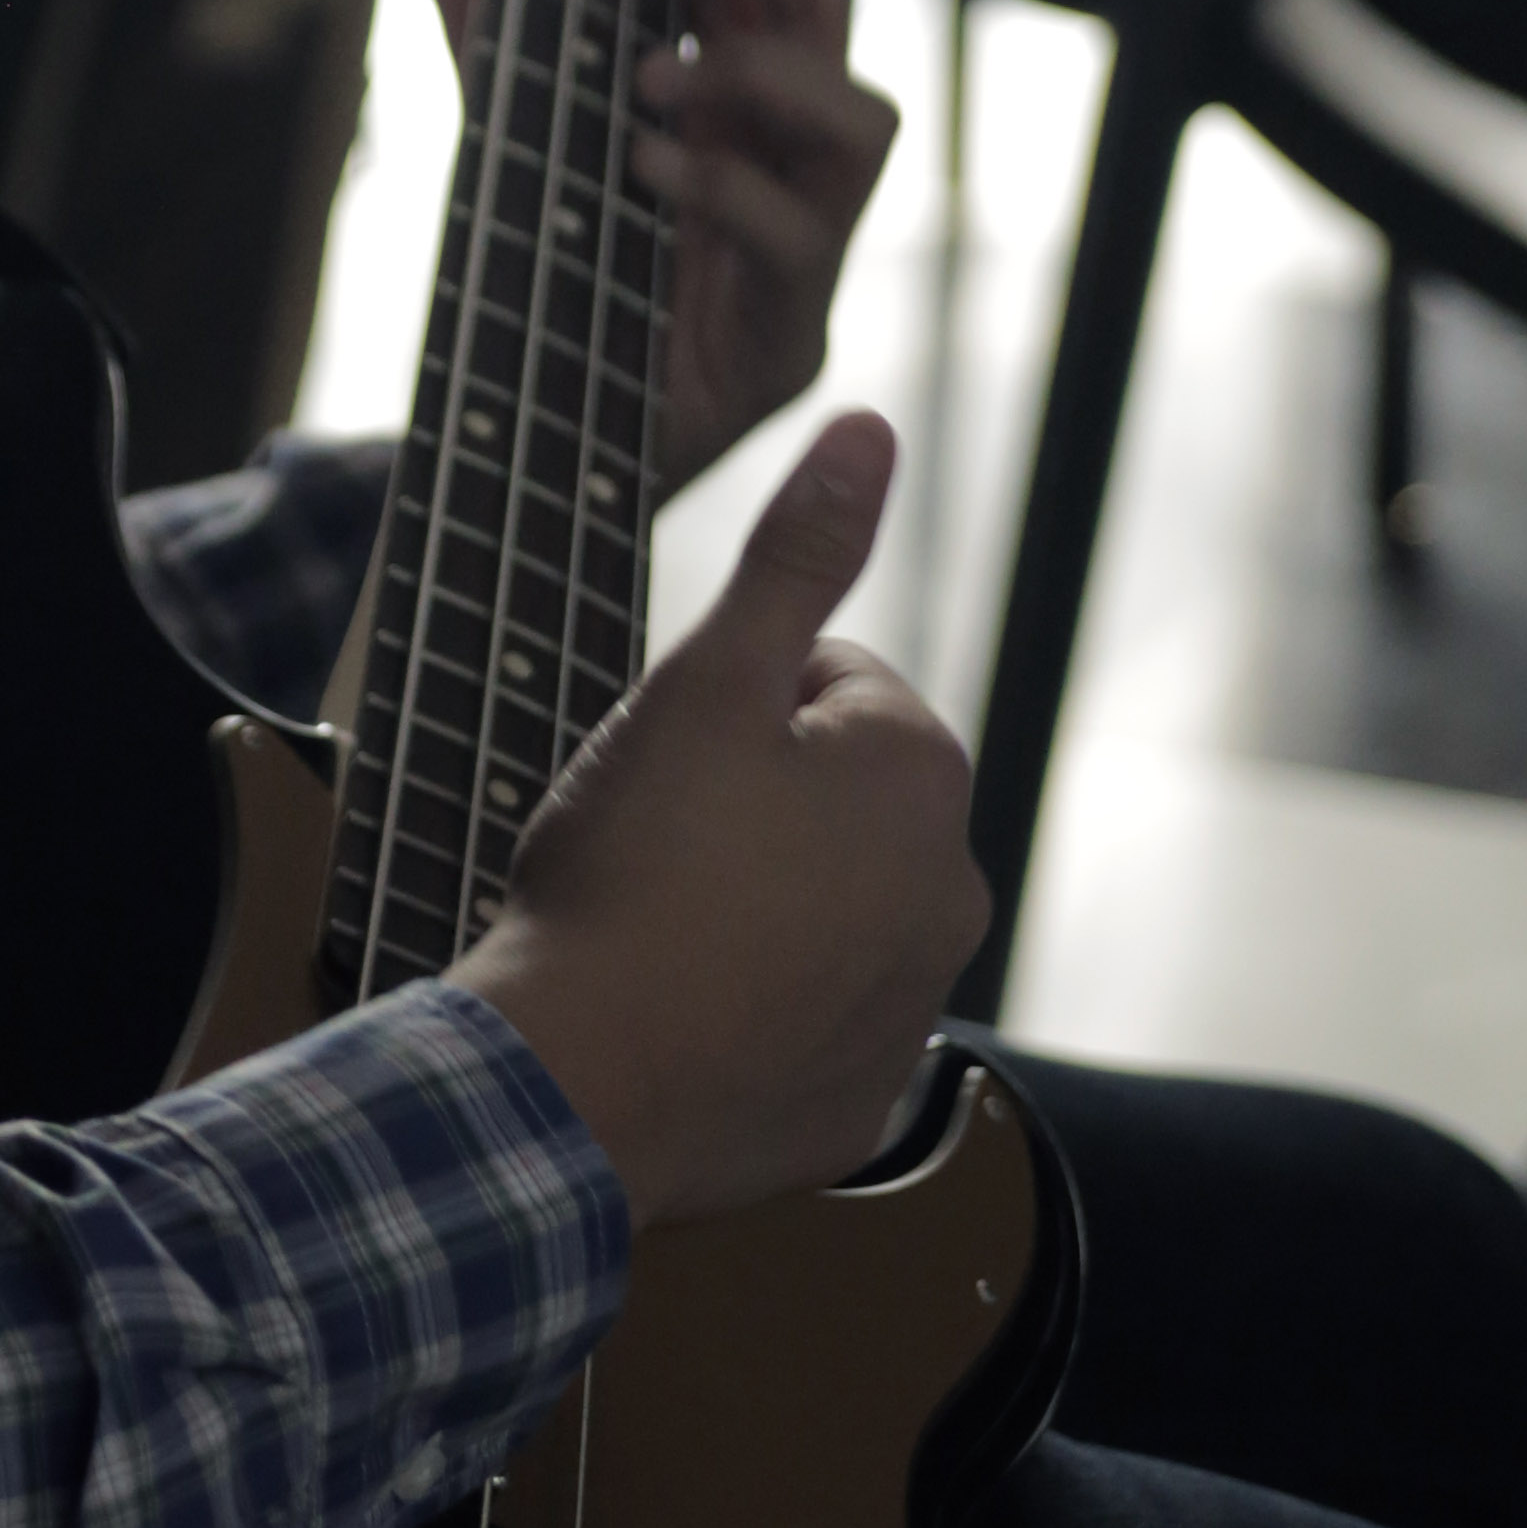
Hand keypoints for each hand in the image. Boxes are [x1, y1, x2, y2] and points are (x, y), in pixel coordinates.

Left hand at [404, 0, 895, 494]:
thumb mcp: (502, 159)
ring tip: (647, 78)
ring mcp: (804, 250)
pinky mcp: (790, 338)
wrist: (535, 469)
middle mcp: (786, 163)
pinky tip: (642, 170)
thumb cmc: (546, 303)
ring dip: (757, 74)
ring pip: (865, 121)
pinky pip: (801, 242)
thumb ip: (488, 56)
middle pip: (830, 8)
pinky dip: (724, 189)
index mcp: (734, 106)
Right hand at [449, 410, 987, 1223]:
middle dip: (752, 804)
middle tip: (650, 844)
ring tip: (658, 929)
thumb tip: (869, 429)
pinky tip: (679, 1012)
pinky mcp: (859, 1098)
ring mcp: (910, 1005)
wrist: (577, 1080)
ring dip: (753, 904)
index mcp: (920, 774)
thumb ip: (794, 556)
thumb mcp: (702, 686)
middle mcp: (949, 889)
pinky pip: (806, 1022)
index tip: (661, 766)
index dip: (726, 707)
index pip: (823, 682)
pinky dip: (751, 1011)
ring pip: (821, 908)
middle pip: (831, 800)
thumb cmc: (631, 872)